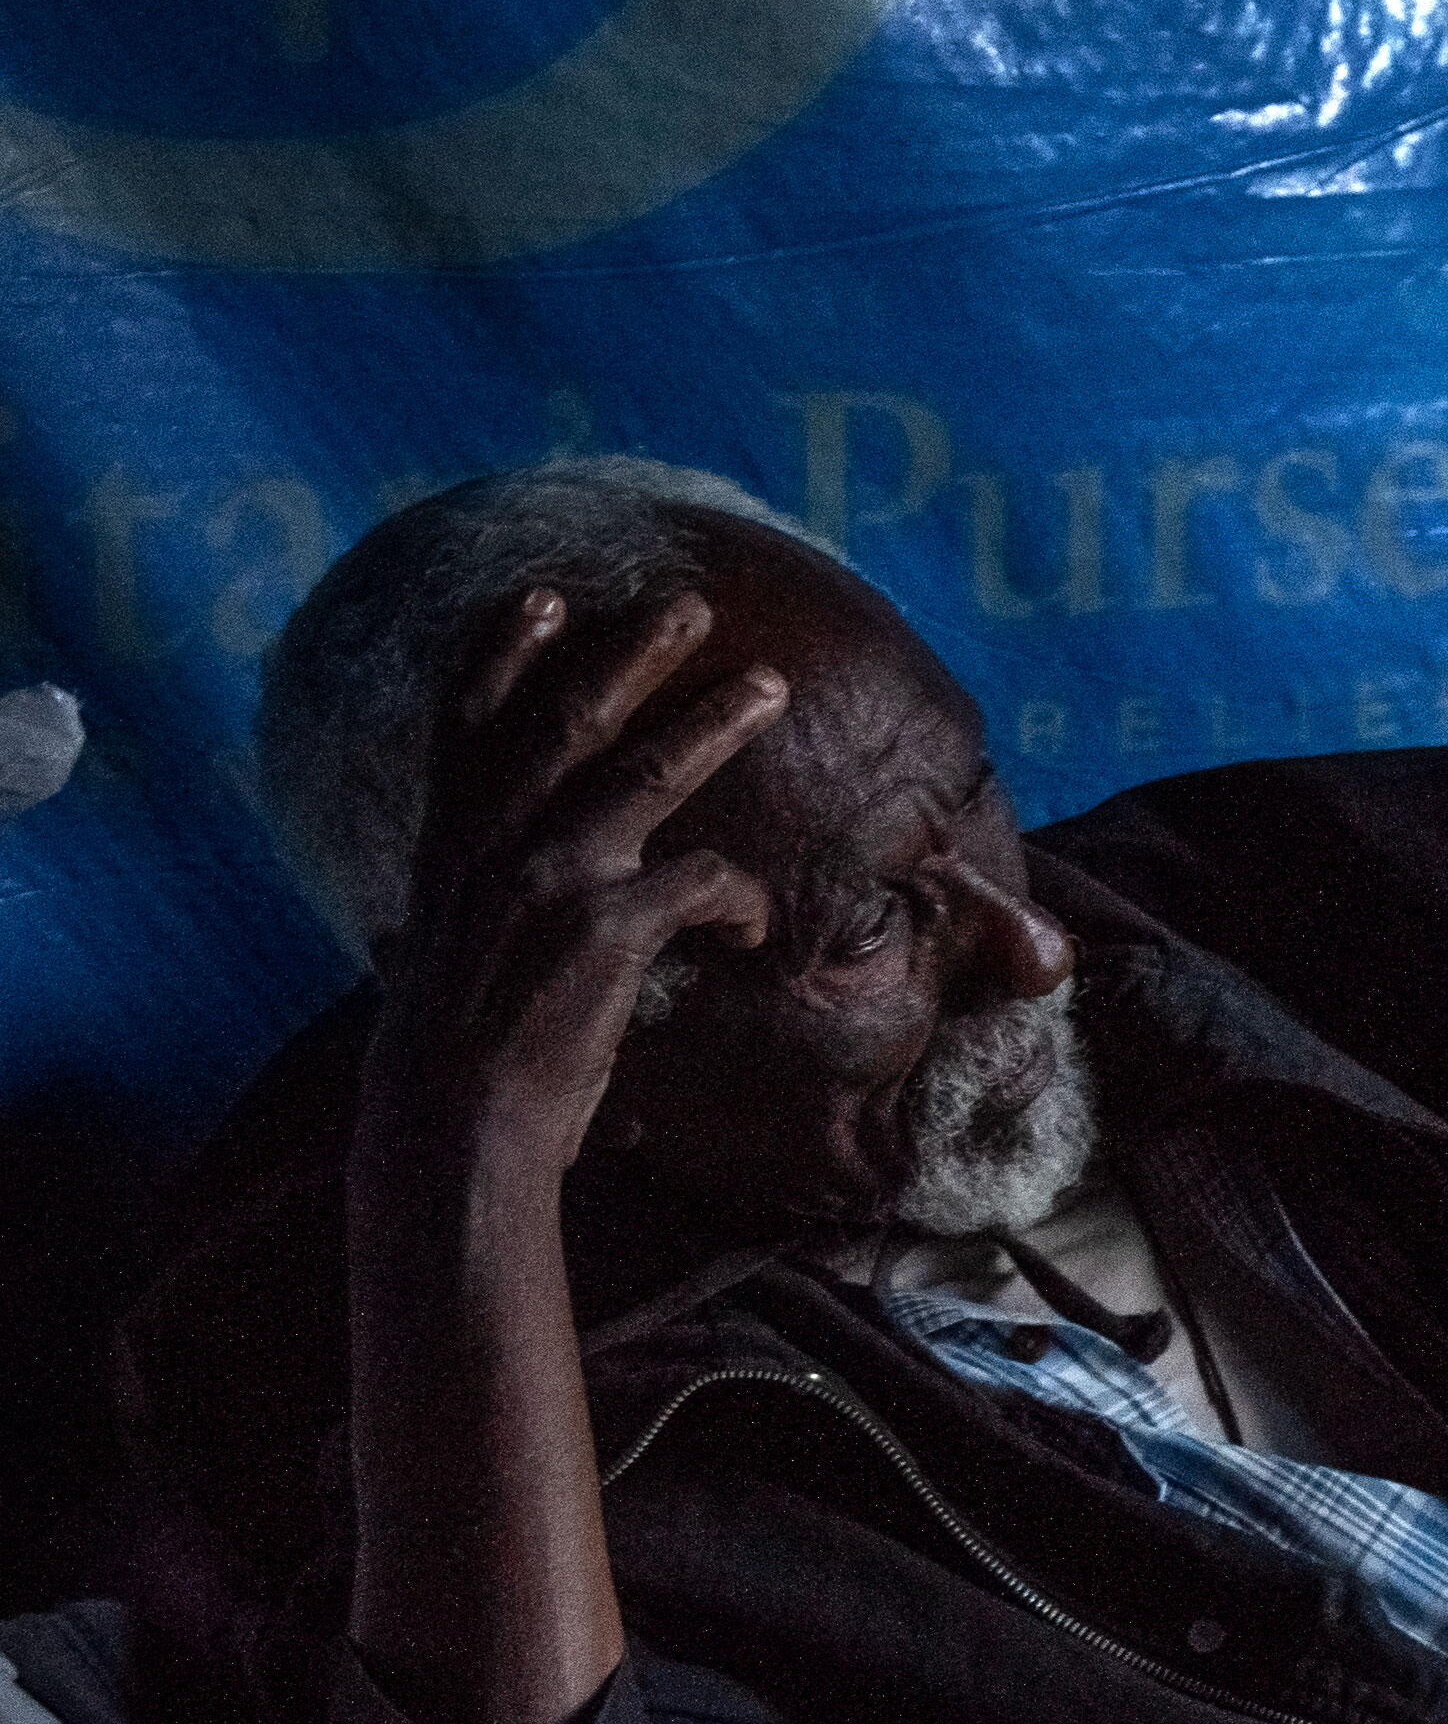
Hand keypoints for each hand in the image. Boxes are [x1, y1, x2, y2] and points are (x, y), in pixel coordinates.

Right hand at [352, 584, 792, 1200]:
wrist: (456, 1127)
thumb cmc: (450, 1059)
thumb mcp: (428, 963)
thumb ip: (440, 920)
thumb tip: (402, 933)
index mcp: (448, 845)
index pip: (467, 722)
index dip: (501, 653)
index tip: (540, 596)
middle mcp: (492, 843)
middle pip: (567, 719)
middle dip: (629, 653)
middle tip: (688, 603)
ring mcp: (549, 876)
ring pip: (647, 770)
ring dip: (714, 720)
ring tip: (770, 684)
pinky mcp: (608, 925)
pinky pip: (707, 880)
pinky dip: (744, 902)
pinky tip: (755, 933)